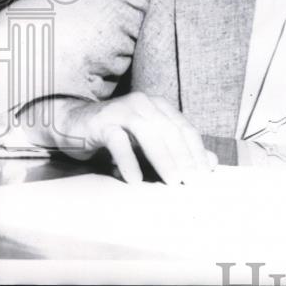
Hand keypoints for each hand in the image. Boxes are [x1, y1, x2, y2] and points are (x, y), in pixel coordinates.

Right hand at [49, 92, 216, 183]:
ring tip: (173, 182)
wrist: (73, 123)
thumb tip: (211, 163)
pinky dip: (128, 161)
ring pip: (149, 133)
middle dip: (184, 157)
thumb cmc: (116, 135)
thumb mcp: (148, 144)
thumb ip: (177, 151)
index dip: (196, 151)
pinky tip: (135, 180)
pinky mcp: (102, 122)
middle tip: (192, 182)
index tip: (205, 174)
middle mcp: (144, 104)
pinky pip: (118, 141)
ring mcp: (123, 110)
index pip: (184, 129)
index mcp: (159, 106)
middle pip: (170, 130)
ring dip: (163, 159)